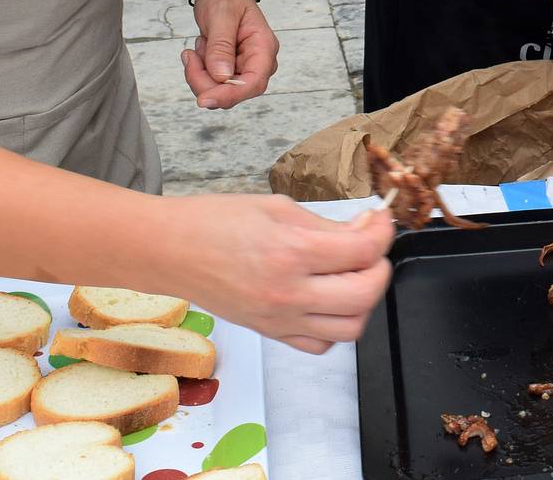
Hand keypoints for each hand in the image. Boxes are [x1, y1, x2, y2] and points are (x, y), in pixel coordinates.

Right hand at [163, 196, 394, 353]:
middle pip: (365, 294)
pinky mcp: (271, 333)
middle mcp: (289, 292)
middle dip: (380, 267)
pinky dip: (336, 326)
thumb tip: (363, 231)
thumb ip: (325, 224)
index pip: (363, 250)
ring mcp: (280, 319)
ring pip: (350, 328)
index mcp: (291, 251)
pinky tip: (329, 300)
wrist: (170, 250)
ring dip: (364, 301)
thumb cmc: (215, 222)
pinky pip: (320, 345)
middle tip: (372, 247)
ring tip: (353, 275)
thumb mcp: (277, 207)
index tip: (379, 221)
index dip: (382, 231)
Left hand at [182, 0, 278, 110]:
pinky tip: (201, 49)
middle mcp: (258, 62)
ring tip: (200, 44)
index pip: (253, 83)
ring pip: (219, 90)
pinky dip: (199, 70)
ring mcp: (244, 67)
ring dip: (200, 73)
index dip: (230, 95)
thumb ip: (221, 46)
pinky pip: (211, 83)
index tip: (204, 100)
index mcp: (263, 47)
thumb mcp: (221, 14)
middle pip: (234, 91)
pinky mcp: (230, 70)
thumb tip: (221, 77)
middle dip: (206, 81)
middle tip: (189, 56)